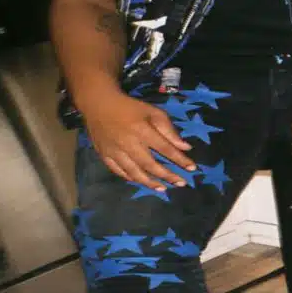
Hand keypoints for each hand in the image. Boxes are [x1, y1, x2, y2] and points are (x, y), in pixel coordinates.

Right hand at [80, 89, 194, 189]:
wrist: (99, 104)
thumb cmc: (131, 108)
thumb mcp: (153, 112)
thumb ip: (169, 130)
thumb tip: (185, 147)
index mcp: (142, 130)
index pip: (165, 149)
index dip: (180, 160)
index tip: (192, 168)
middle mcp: (128, 143)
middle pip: (150, 165)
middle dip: (168, 176)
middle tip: (181, 183)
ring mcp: (114, 151)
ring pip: (134, 172)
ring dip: (150, 182)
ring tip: (163, 188)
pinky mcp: (104, 155)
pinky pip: (118, 171)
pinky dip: (130, 178)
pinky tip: (140, 181)